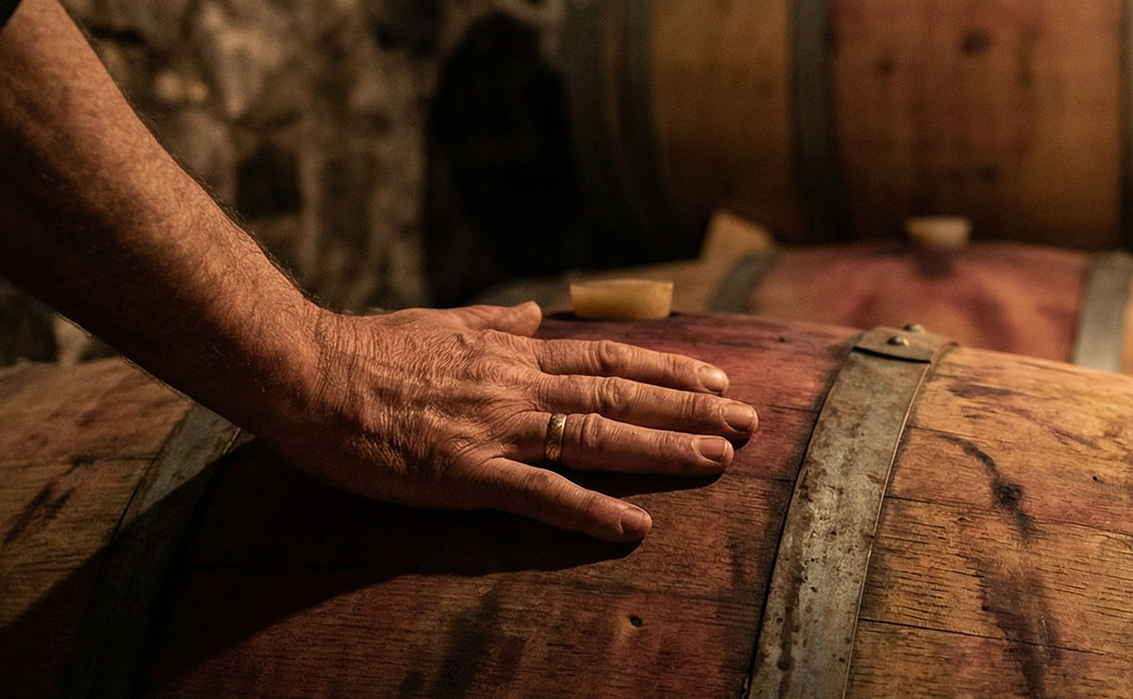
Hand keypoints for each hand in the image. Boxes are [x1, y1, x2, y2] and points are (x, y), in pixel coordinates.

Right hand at [258, 301, 755, 541]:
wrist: (306, 372)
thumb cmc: (367, 348)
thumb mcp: (438, 321)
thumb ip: (490, 321)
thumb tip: (529, 313)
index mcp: (511, 353)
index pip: (607, 357)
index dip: (668, 367)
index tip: (717, 375)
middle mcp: (516, 385)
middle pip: (620, 393)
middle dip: (690, 406)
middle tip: (749, 419)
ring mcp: (495, 429)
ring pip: (596, 437)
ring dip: (661, 449)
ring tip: (718, 460)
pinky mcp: (465, 474)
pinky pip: (539, 494)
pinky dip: (589, 511)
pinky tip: (632, 528)